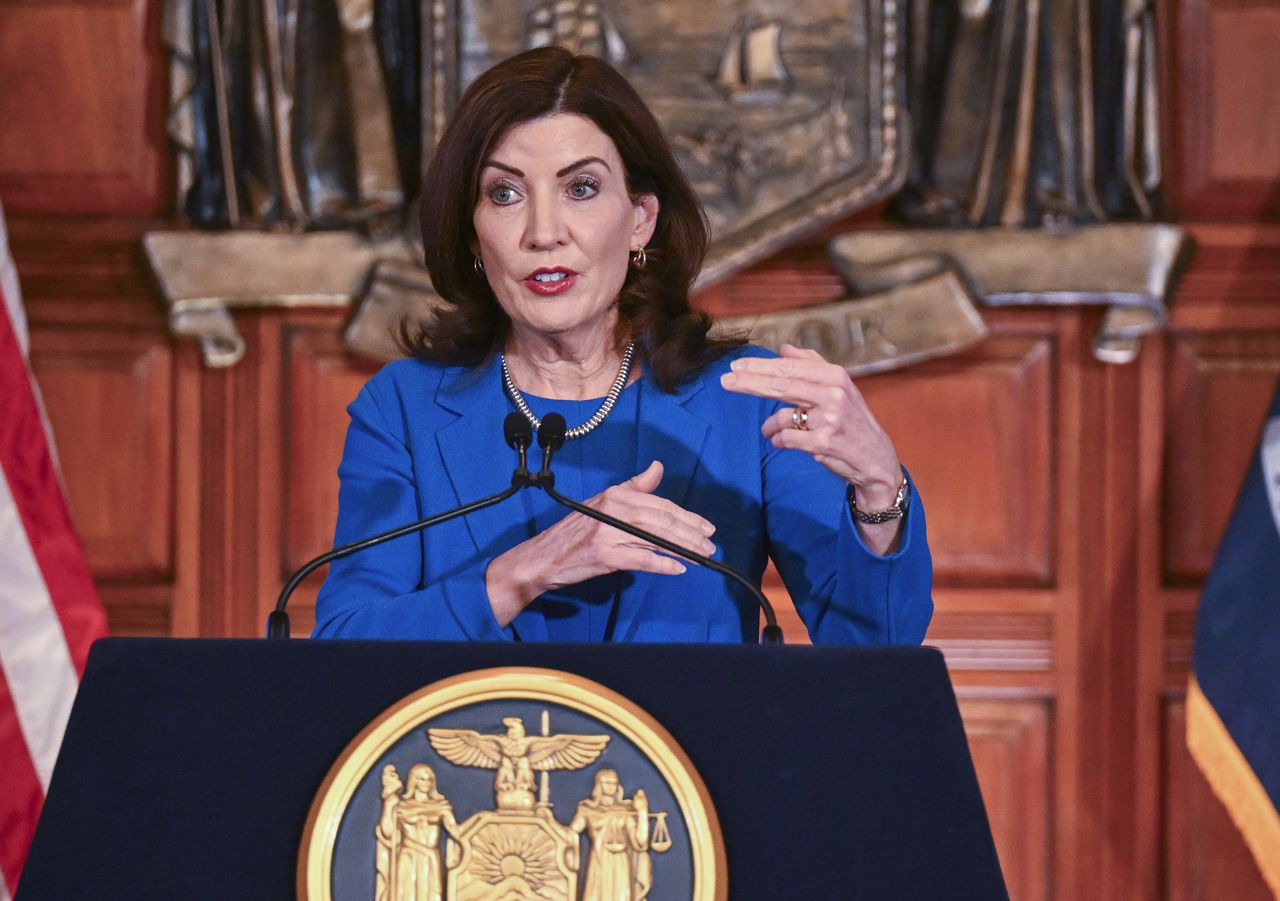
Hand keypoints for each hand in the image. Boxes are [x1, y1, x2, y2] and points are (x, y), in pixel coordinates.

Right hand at [485, 461, 715, 624]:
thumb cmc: (574, 532)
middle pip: (662, 520)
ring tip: (701, 556)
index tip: (705, 526)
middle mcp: (612, 509)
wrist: (543, 558)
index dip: (686, 516)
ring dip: (684, 548)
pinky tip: (678, 568)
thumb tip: (657, 468)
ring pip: (656, 537)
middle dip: (691, 532)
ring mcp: (608, 532)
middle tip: (710, 543)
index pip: (659, 504)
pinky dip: (662, 564)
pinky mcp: (604, 555)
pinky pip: (641, 559)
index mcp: (615, 494)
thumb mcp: (603, 503)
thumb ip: (634, 488)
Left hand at [719, 344, 902, 509]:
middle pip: (781, 385)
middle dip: (749, 383)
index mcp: (836, 376)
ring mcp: (829, 419)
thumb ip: (813, 365)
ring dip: (769, 426)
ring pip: (781, 416)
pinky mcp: (823, 443)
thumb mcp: (840, 387)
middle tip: (725, 381)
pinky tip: (780, 441)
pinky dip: (778, 440)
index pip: (789, 368)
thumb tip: (784, 348)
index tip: (736, 366)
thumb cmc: (852, 420)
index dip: (760, 367)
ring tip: (770, 430)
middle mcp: (834, 394)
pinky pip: (786, 438)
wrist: (875, 458)